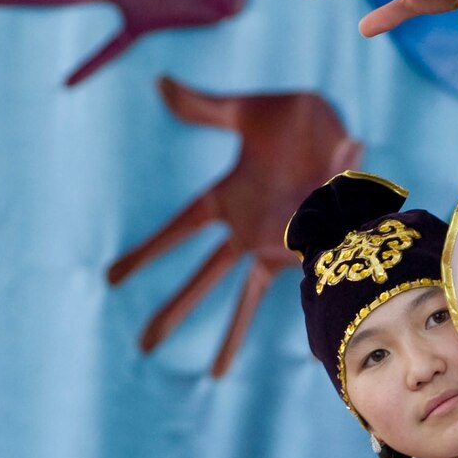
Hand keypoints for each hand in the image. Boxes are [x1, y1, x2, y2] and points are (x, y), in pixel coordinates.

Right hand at [105, 76, 361, 375]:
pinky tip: (294, 331)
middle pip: (201, 279)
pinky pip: (300, 280)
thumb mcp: (246, 112)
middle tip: (143, 345)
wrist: (347, 122)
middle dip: (174, 311)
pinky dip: (301, 301)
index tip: (111, 279)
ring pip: (245, 298)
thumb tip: (159, 84)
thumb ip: (204, 107)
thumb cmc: (294, 117)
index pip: (176, 233)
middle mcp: (247, 230)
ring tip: (212, 373)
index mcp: (226, 199)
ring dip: (230, 334)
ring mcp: (279, 244)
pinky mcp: (313, 249)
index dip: (146, 255)